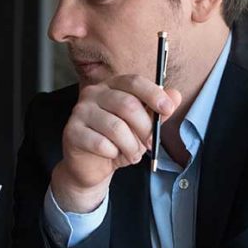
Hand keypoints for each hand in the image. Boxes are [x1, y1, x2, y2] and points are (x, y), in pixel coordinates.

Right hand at [51, 75, 181, 212]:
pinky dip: (113, 153)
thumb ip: (157, 111)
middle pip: (127, 105)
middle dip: (145, 129)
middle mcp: (93, 94)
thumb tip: (175, 95)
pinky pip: (100, 143)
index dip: (153, 94)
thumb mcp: (141, 127)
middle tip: (150, 144)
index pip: (133, 82)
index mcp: (111, 86)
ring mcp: (80, 112)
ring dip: (131, 146)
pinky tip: (112, 155)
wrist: (91, 166)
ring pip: (116, 127)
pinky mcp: (71, 132)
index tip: (168, 109)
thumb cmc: (116, 142)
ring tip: (132, 154)